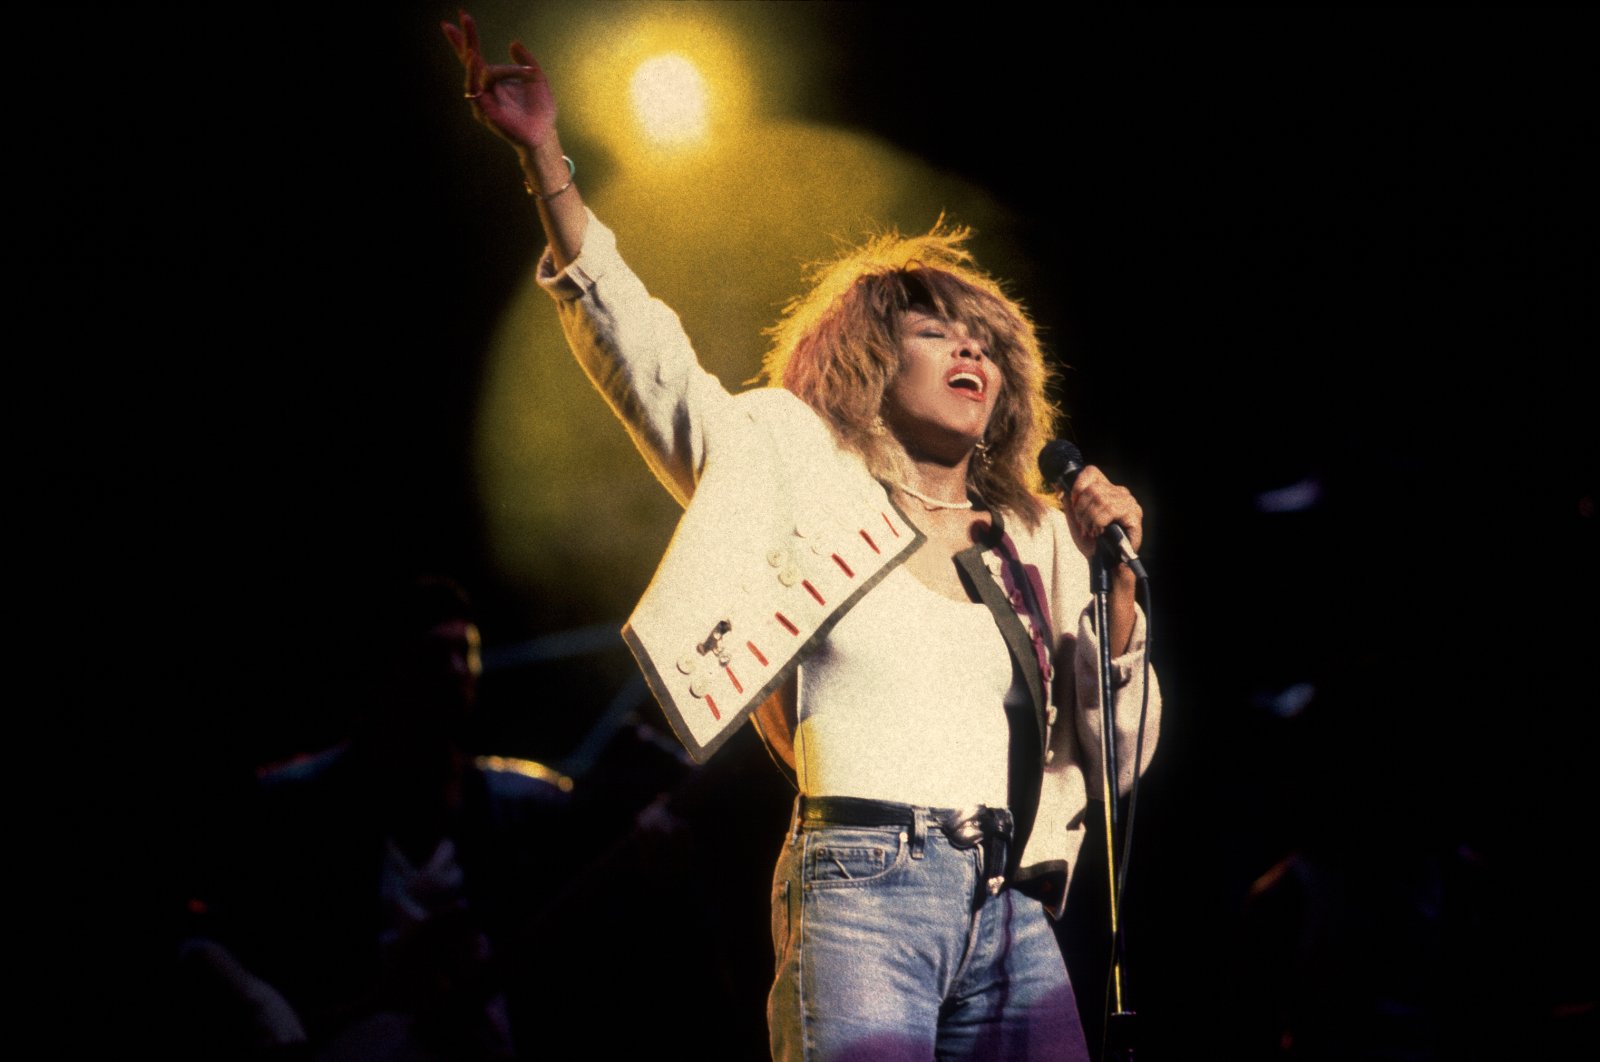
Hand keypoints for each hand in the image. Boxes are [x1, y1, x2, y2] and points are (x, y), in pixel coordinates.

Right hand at [441, 10, 556, 154]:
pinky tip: (476, 60)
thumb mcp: (536, 77)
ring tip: (472, 47)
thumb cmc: (540, 109)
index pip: (474, 55)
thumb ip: (525, 59)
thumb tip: (513, 43)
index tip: (461, 15)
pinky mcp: (484, 112)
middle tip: (464, 16)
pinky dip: (476, 74)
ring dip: (474, 58)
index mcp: (493, 79)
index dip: (466, 37)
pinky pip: (478, 89)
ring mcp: (482, 100)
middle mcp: (484, 88)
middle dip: (465, 39)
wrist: (545, 133)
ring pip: (476, 73)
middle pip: (468, 60)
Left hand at [1063, 465, 1143, 563]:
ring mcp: (1129, 502)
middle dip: (1081, 509)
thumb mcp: (1075, 520)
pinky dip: (1099, 522)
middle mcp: (1120, 492)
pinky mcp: (1135, 515)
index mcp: (1107, 490)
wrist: (1103, 563)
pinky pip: (1110, 510)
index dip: (1078, 486)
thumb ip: (1069, 502)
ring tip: (1091, 530)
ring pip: (1101, 499)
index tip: (1073, 505)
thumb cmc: (1091, 542)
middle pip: (1093, 488)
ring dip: (1090, 518)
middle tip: (1083, 525)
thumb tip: (1058, 484)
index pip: (1091, 471)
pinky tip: (1100, 531)